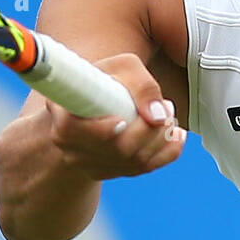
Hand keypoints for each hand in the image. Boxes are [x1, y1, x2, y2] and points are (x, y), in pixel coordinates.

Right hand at [44, 53, 185, 180]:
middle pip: (116, 149)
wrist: (92, 99)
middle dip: (150, 130)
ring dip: (161, 139)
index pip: (72, 130)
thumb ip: (142, 85)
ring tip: (170, 116)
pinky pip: (142, 169)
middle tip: (166, 107)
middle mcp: (69, 146)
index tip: (122, 121)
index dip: (101, 130)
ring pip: (134, 162)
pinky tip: (175, 137)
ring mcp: (87, 164)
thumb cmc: (106, 78)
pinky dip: (166, 153)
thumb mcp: (123, 67)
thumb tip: (158, 117)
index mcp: (63, 115)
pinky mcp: (106, 172)